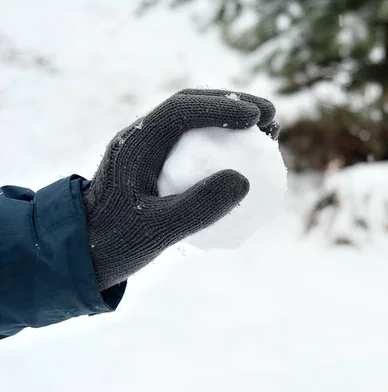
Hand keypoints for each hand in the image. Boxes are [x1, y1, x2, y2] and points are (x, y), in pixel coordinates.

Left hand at [83, 89, 278, 289]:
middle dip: (234, 105)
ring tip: (267, 134)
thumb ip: (198, 207)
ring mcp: (151, 152)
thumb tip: (243, 179)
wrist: (81, 255)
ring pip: (195, 124)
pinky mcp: (160, 167)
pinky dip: (223, 146)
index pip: (181, 110)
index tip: (257, 118)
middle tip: (272, 116)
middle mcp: (142, 139)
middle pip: (192, 107)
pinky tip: (245, 162)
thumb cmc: (114, 244)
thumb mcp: (156, 230)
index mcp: (134, 145)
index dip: (222, 107)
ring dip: (231, 123)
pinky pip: (196, 148)